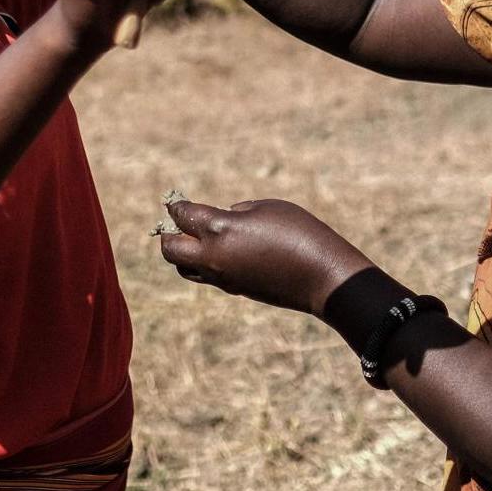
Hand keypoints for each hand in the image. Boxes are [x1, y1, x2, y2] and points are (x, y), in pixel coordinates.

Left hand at [157, 196, 369, 314]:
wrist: (323, 276)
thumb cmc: (300, 232)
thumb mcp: (267, 208)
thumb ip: (238, 212)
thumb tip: (223, 219)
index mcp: (219, 229)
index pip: (182, 215)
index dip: (176, 205)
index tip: (175, 200)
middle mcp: (213, 256)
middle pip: (171, 249)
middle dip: (169, 234)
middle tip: (178, 223)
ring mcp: (222, 277)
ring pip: (185, 269)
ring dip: (184, 253)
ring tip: (195, 239)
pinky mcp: (235, 290)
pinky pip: (206, 277)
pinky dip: (203, 264)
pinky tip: (220, 251)